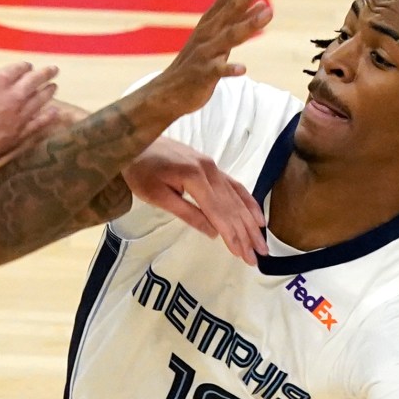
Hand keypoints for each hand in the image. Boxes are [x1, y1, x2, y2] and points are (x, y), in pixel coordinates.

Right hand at [0, 62, 61, 174]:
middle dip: (46, 73)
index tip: (29, 67)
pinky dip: (48, 116)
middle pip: (35, 80)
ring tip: (54, 87)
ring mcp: (17, 115)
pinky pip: (39, 123)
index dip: (25, 67)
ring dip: (49, 92)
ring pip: (40, 100)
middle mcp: (11, 95)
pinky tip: (55, 112)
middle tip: (54, 70)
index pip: (19, 68)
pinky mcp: (18, 134)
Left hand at [125, 138, 263, 261]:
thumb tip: (213, 233)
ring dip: (251, 222)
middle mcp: (210, 170)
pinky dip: (247, 202)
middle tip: (258, 256)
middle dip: (246, 233)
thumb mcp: (158, 197)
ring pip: (237, 198)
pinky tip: (257, 217)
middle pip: (232, 207)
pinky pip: (234, 186)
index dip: (232, 235)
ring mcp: (213, 167)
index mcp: (195, 178)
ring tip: (261, 242)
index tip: (243, 255)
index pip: (219, 212)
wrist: (137, 143)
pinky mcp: (211, 166)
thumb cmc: (141, 172)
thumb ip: (187, 213)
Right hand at [137, 0, 272, 123]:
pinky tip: (243, 69)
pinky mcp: (202, 74)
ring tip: (268, 13)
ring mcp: (204, 53)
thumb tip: (264, 5)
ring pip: (229, 36)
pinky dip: (230, 69)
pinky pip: (218, 71)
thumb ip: (239, 23)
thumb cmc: (195, 65)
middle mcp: (207, 34)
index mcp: (210, 23)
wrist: (166, 94)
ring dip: (248, 24)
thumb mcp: (217, 39)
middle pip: (230, 9)